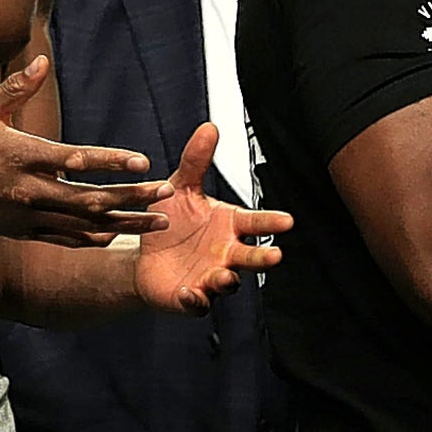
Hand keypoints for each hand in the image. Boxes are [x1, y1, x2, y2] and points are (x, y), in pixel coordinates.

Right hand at [0, 57, 176, 245]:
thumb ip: (16, 89)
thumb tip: (43, 63)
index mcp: (22, 156)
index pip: (76, 160)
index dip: (112, 161)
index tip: (143, 161)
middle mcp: (29, 191)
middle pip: (90, 199)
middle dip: (132, 197)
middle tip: (165, 195)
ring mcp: (26, 216)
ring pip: (84, 225)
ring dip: (124, 224)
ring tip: (158, 224)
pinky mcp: (21, 231)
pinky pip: (64, 239)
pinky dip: (92, 239)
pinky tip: (117, 237)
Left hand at [133, 124, 289, 313]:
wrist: (145, 254)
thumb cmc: (172, 221)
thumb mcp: (181, 187)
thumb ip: (195, 160)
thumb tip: (209, 127)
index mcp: (229, 226)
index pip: (255, 223)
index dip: (271, 222)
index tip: (287, 221)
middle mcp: (226, 253)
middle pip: (250, 257)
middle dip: (263, 258)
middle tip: (276, 256)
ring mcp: (211, 277)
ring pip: (228, 282)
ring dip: (228, 279)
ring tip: (225, 275)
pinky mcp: (192, 298)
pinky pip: (198, 304)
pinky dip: (195, 300)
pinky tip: (189, 292)